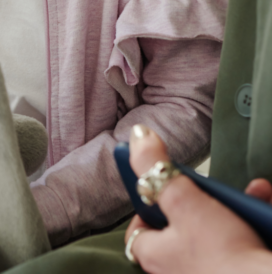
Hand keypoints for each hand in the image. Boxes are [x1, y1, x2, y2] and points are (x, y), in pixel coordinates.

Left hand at [124, 126, 271, 272]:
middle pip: (184, 224)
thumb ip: (156, 167)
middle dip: (204, 198)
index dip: (147, 206)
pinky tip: (264, 206)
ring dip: (235, 207)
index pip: (138, 230)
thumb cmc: (224, 257)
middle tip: (210, 188)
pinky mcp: (238, 271)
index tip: (157, 186)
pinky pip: (245, 241)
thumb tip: (138, 136)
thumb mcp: (182, 199)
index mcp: (157, 255)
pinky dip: (255, 222)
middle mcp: (180, 268)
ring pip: (219, 230)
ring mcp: (210, 271)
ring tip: (249, 194)